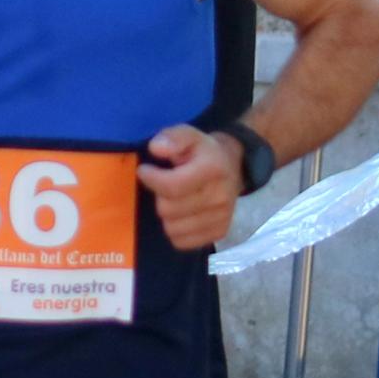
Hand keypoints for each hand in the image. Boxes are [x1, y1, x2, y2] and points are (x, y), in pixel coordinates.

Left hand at [138, 123, 248, 252]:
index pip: (172, 186)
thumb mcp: (189, 135)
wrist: (233, 167)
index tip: (144, 171)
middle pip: (168, 209)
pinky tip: (181, 215)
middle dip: (159, 196)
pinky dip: (176, 230)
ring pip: (172, 229)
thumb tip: (156, 149)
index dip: (151, 179)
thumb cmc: (203, 152)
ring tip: (174, 200)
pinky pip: (182, 242)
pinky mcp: (219, 233)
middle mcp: (220, 197)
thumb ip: (172, 138)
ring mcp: (221, 218)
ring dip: (166, 215)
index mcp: (213, 169)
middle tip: (165, 185)